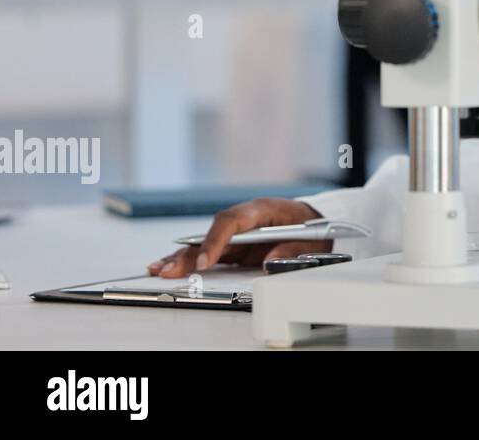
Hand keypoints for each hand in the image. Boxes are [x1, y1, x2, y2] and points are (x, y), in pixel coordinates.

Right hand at [147, 197, 329, 277]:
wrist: (319, 220)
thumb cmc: (314, 228)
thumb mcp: (311, 242)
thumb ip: (291, 251)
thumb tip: (268, 263)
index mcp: (262, 209)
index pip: (232, 221)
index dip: (216, 241)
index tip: (206, 261)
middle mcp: (245, 217)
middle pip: (211, 232)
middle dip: (189, 251)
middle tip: (167, 269)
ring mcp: (239, 230)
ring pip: (205, 240)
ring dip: (183, 255)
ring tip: (159, 269)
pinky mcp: (237, 243)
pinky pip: (211, 249)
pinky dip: (192, 259)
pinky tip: (172, 267)